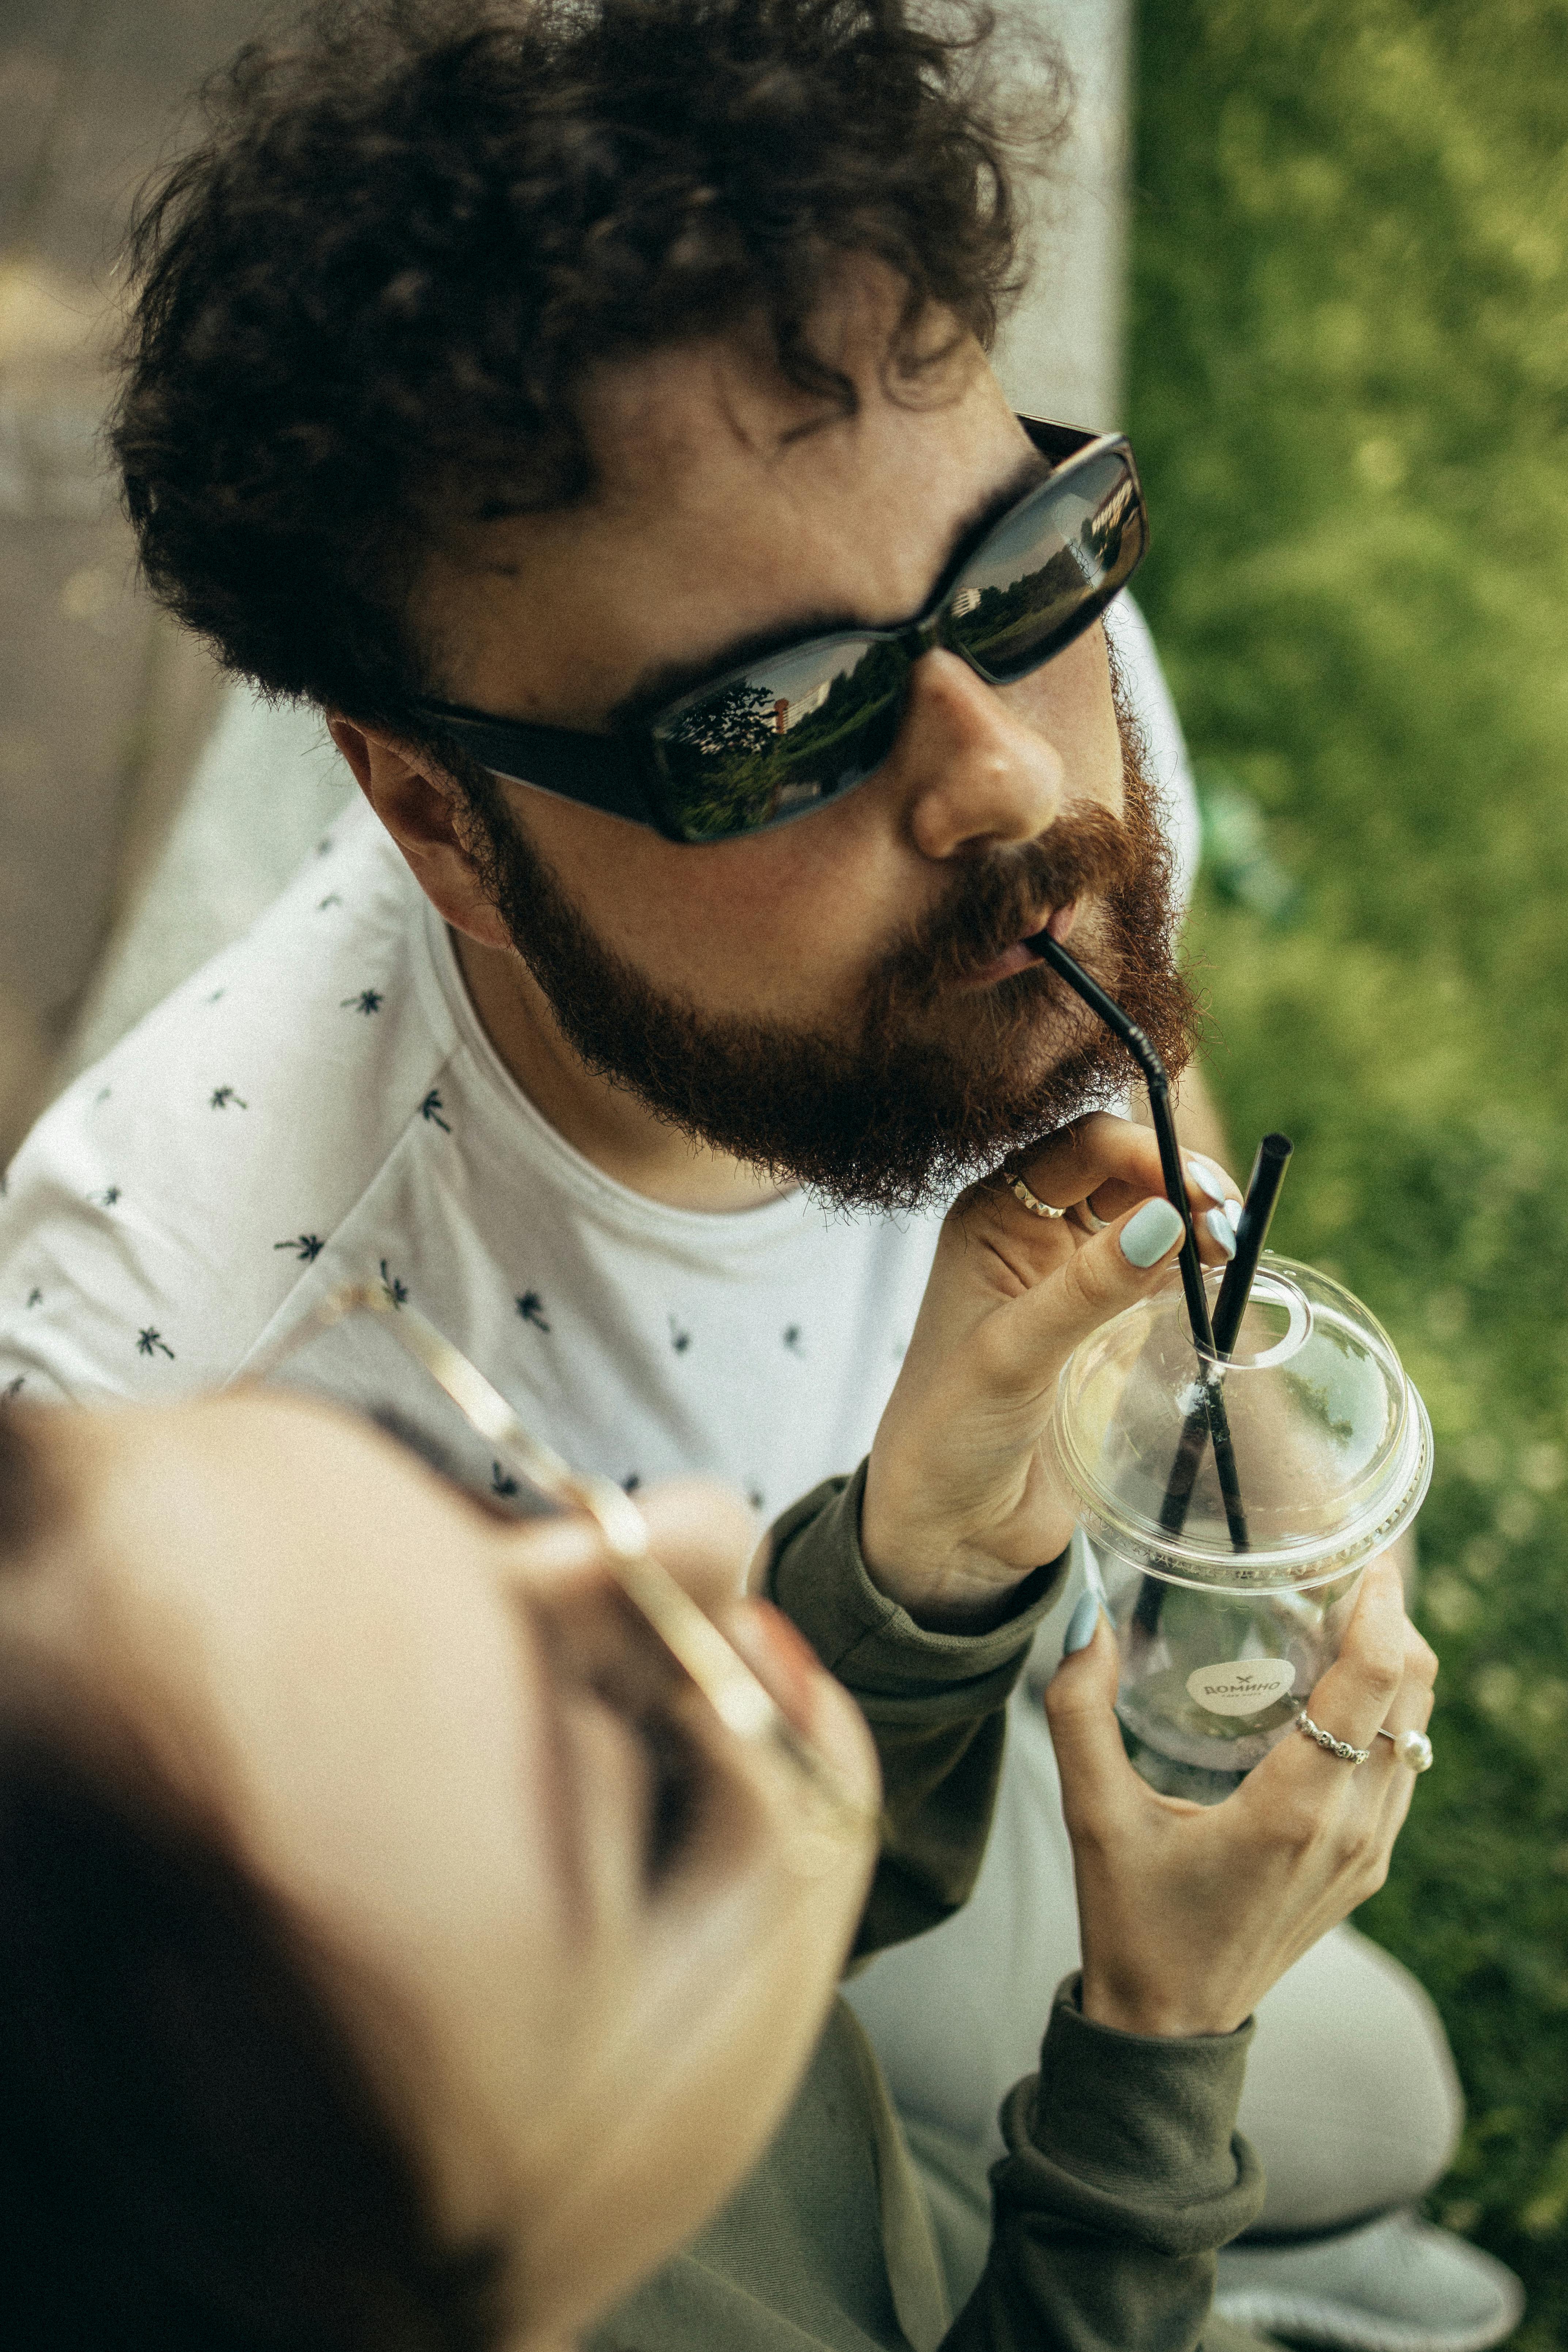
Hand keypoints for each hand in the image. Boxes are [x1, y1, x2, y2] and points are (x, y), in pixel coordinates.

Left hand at [861, 1113, 1239, 1624]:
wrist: (949, 1525)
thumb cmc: (950, 1432)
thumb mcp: (1015, 1353)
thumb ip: (1088, 1288)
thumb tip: (1167, 1220)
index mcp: (991, 1217)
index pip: (1083, 1146)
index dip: (1147, 1152)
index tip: (1201, 1192)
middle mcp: (1028, 1235)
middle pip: (1123, 1173)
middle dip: (1180, 1184)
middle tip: (1230, 1222)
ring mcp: (1066, 1280)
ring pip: (1145, 1219)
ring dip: (1192, 1223)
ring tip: (1230, 1248)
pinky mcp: (1097, 1326)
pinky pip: (1154, 1274)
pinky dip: (1188, 1267)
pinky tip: (1213, 1277)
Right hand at [1046, 1554, 1438, 2036]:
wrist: (1168, 2028)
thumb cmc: (1129, 1920)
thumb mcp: (1092, 1815)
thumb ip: (1079, 1710)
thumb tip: (1082, 1614)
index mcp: (1293, 1812)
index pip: (1372, 1685)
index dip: (1380, 1611)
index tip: (1365, 1558)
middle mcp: (1349, 1830)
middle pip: (1413, 1695)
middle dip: (1395, 1622)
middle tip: (1348, 1566)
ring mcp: (1368, 1853)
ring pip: (1417, 1731)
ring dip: (1395, 1666)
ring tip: (1344, 1613)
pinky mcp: (1367, 1867)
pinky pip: (1403, 1768)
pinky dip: (1387, 1714)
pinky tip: (1336, 1688)